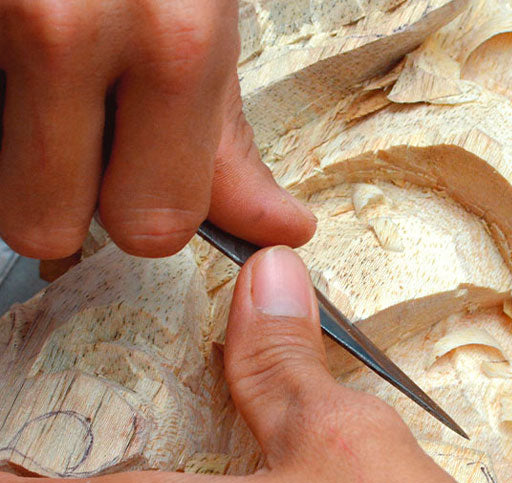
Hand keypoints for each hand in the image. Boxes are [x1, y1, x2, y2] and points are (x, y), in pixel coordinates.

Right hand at [0, 0, 314, 259]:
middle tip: (85, 130)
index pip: (155, 224)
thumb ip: (229, 142)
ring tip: (51, 80)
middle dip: (71, 195)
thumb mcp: (205, 25)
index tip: (149, 186)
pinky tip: (21, 58)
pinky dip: (0, 102)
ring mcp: (1, 11)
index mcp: (174, 40)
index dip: (151, 215)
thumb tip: (281, 229)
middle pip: (47, 223)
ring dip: (24, 151)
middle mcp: (67, 23)